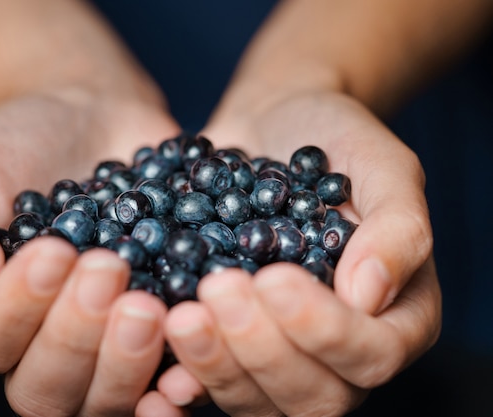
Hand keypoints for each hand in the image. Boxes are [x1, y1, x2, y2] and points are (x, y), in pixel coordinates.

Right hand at [0, 87, 178, 415]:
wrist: (95, 118)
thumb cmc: (18, 143)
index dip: (17, 309)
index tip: (54, 251)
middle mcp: (40, 343)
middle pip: (47, 389)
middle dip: (75, 338)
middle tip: (108, 270)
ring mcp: (102, 344)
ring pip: (105, 397)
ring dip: (125, 363)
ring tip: (148, 305)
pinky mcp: (156, 329)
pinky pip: (167, 374)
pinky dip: (182, 375)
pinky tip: (191, 350)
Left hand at [147, 90, 440, 415]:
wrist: (271, 123)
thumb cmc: (336, 138)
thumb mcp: (382, 165)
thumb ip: (397, 228)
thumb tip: (369, 296)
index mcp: (393, 315)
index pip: (371, 354)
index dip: (324, 330)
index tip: (275, 277)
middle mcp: (339, 348)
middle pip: (312, 395)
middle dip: (261, 349)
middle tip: (219, 290)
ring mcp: (282, 350)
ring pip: (257, 399)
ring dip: (217, 365)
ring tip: (180, 315)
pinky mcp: (232, 341)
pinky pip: (213, 379)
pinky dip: (186, 374)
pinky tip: (159, 356)